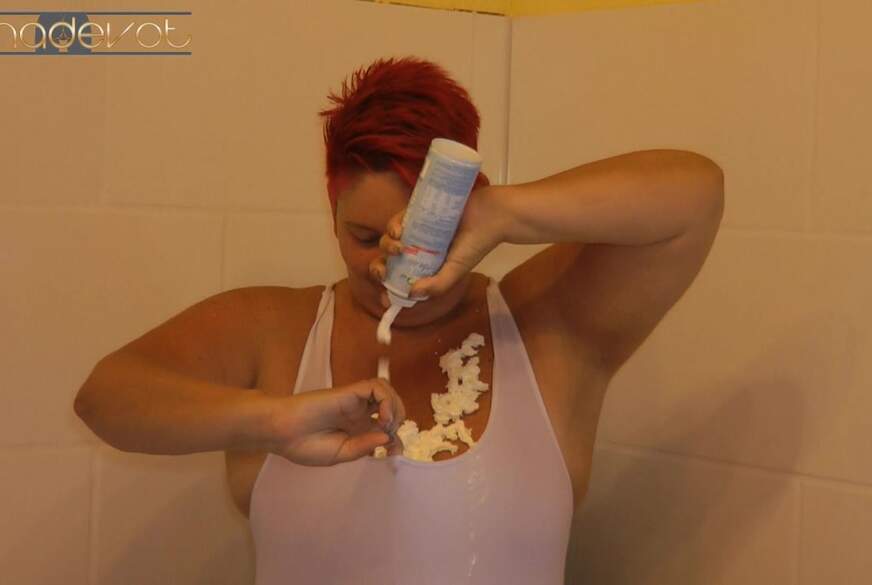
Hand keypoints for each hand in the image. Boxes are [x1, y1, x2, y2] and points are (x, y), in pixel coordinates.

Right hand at [266, 379, 405, 465]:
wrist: (282, 433)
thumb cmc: (305, 446)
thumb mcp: (341, 454)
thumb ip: (364, 446)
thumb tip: (388, 438)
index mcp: (357, 430)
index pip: (386, 428)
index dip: (395, 439)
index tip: (394, 453)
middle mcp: (359, 413)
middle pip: (390, 405)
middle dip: (398, 419)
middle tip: (390, 435)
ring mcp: (354, 401)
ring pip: (385, 391)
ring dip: (395, 406)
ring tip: (387, 423)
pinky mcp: (348, 392)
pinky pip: (375, 386)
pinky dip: (386, 398)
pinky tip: (382, 416)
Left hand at [369, 185, 505, 299]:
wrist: (491, 215)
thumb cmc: (476, 244)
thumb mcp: (457, 270)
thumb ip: (437, 285)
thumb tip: (411, 294)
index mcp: (426, 264)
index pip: (400, 276)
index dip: (389, 286)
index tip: (383, 298)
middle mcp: (418, 247)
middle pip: (389, 259)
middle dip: (380, 267)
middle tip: (384, 271)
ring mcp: (416, 229)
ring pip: (390, 239)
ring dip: (387, 246)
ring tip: (398, 248)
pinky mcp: (418, 210)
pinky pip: (398, 219)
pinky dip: (393, 226)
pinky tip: (399, 232)